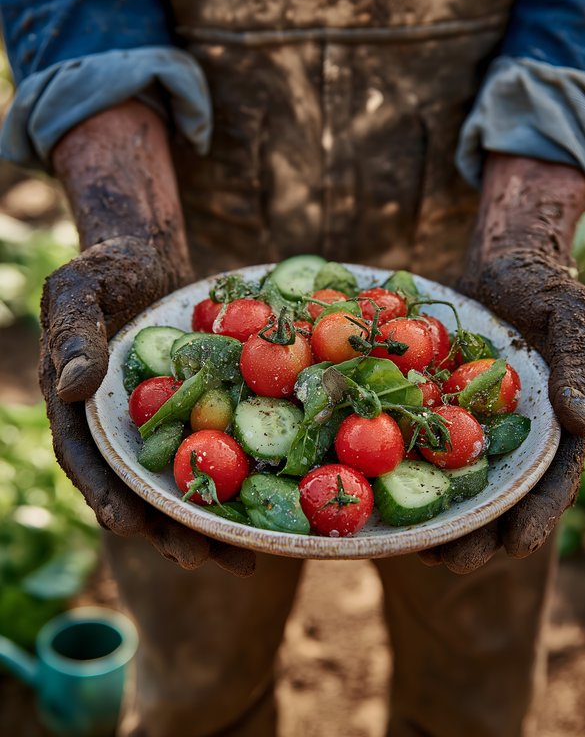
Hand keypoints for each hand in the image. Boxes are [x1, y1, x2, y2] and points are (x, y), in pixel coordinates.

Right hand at [40, 102, 254, 575]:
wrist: (146, 258)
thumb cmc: (104, 271)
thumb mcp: (79, 292)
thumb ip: (75, 337)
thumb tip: (72, 387)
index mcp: (80, 412)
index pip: (87, 462)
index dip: (106, 496)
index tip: (127, 525)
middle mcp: (120, 430)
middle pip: (140, 489)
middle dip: (168, 528)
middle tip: (200, 559)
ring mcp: (161, 424)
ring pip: (184, 482)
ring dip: (212, 522)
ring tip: (246, 560)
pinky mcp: (197, 411)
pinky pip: (220, 447)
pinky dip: (244, 474)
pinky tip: (278, 502)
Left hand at [419, 154, 584, 572]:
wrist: (500, 260)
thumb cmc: (545, 287)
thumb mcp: (574, 317)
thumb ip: (579, 366)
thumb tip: (582, 423)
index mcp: (554, 426)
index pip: (550, 480)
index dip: (535, 516)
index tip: (512, 546)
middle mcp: (512, 433)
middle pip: (497, 494)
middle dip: (475, 532)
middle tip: (444, 562)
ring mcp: (473, 420)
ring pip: (456, 477)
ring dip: (436, 512)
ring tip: (409, 545)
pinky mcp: (438, 402)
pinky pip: (419, 438)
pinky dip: (404, 462)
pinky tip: (377, 482)